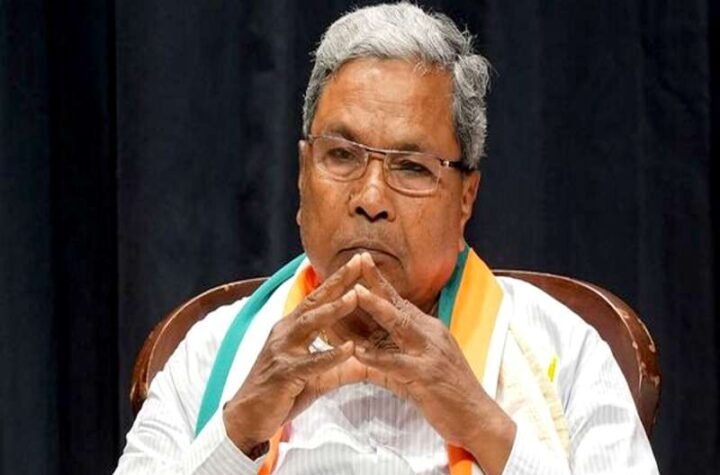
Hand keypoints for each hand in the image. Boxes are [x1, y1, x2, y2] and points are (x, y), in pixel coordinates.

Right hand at [223, 254, 368, 454]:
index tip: (358, 261)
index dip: (338, 280)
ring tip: (355, 296)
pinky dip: (331, 354)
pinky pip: (311, 362)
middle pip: (314, 301)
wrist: (248, 417)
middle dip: (338, 281)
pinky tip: (350, 348)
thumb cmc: (281, 393)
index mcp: (291, 328)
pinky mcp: (284, 373)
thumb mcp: (314, 376)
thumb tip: (365, 362)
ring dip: (333, 309)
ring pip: (310, 324)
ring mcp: (282, 351)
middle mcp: (284, 332)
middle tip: (359, 262)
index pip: (317, 298)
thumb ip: (338, 366)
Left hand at [353, 253, 515, 474]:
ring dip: (377, 307)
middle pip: (398, 304)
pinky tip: (358, 352)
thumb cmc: (446, 395)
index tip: (361, 260)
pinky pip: (397, 363)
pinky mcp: (427, 375)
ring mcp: (430, 353)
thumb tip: (362, 352)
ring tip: (355, 293)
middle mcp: (430, 334)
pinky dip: (377, 357)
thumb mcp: (416, 370)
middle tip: (357, 260)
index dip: (380, 282)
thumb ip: (389, 359)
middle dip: (376, 282)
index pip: (399, 301)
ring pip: (400, 325)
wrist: (478, 419)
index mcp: (428, 330)